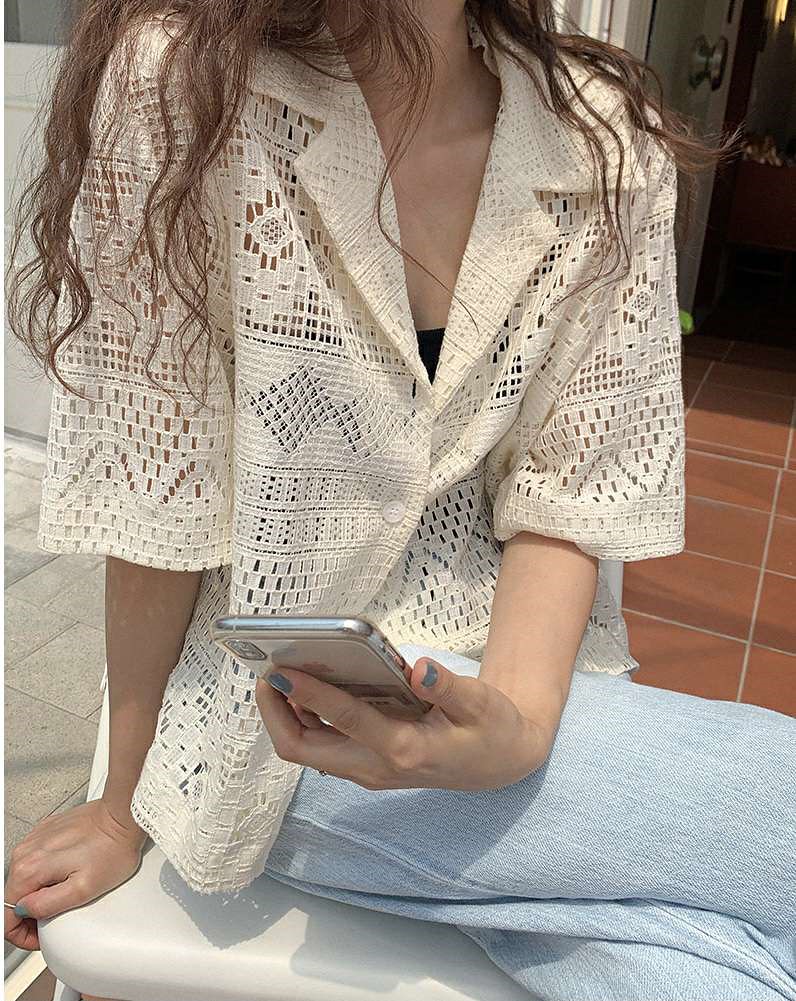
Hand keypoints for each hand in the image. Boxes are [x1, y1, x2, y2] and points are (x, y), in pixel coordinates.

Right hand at [4, 798, 146, 950]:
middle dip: (31, 914)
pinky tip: (67, 873)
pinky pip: (36, 860)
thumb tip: (26, 911)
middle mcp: (26, 851)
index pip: (6, 915)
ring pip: (24, 879)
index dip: (22, 934)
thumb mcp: (83, 889)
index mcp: (30, 869)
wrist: (124, 816)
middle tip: (56, 918)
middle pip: (14, 897)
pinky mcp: (47, 831)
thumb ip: (47, 905)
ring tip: (65, 894)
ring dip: (39, 893)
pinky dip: (46, 873)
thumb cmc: (112, 849)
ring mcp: (36, 838)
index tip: (40, 937)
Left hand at [255, 657, 553, 790]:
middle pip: (303, 748)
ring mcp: (366, 768)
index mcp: (403, 749)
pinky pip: (319, 744)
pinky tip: (302, 686)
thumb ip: (450, 687)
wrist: (499, 762)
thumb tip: (420, 669)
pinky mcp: (364, 763)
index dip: (308, 693)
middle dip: (275, 711)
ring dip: (283, 715)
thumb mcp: (482, 704)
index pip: (343, 720)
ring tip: (275, 672)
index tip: (281, 667)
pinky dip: (301, 717)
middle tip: (266, 669)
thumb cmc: (490, 729)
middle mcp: (375, 766)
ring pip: (306, 748)